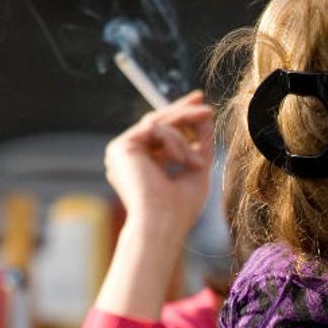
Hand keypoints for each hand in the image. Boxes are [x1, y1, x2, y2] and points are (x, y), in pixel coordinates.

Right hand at [96, 91, 213, 319]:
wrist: (164, 223)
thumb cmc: (181, 207)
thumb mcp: (197, 168)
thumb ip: (201, 144)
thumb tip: (205, 117)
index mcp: (144, 163)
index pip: (161, 131)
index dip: (181, 115)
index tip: (201, 105)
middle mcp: (130, 155)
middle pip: (157, 120)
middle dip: (184, 112)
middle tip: (205, 106)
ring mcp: (122, 150)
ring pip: (160, 123)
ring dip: (186, 140)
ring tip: (197, 164)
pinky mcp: (121, 146)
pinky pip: (156, 127)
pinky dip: (175, 142)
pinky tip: (182, 162)